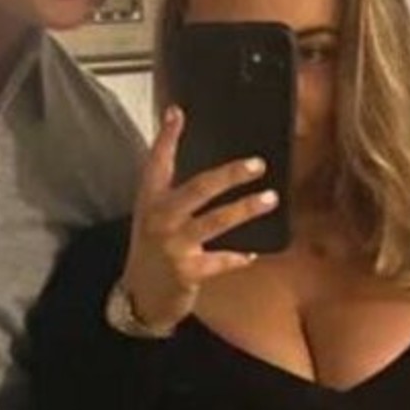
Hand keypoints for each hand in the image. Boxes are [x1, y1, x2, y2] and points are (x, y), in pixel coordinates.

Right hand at [120, 107, 278, 332]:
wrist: (139, 296)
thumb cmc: (153, 248)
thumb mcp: (152, 213)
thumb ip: (167, 181)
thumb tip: (178, 137)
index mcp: (151, 200)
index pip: (157, 163)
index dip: (166, 137)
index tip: (178, 113)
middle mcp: (160, 218)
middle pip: (198, 189)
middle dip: (229, 175)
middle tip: (257, 164)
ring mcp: (173, 245)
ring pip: (215, 221)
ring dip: (245, 209)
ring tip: (270, 199)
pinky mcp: (187, 272)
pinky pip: (220, 261)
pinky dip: (237, 258)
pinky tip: (252, 254)